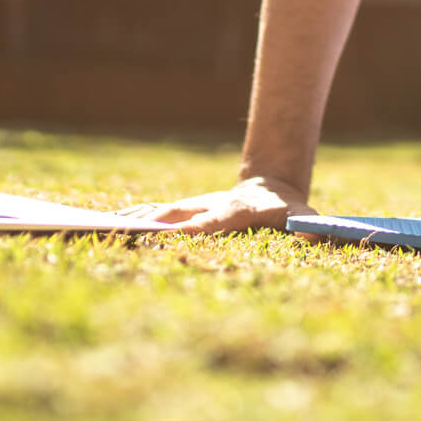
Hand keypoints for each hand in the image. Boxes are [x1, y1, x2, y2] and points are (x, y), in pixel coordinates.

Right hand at [120, 176, 309, 234]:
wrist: (272, 186)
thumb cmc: (290, 211)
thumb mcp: (307, 218)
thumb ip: (311, 227)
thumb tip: (316, 233)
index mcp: (238, 210)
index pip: (214, 221)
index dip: (195, 228)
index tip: (174, 235)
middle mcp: (210, 205)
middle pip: (176, 214)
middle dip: (152, 224)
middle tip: (125, 234)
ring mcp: (195, 205)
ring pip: (160, 212)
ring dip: (136, 221)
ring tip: (104, 229)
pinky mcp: (184, 209)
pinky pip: (155, 214)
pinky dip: (133, 220)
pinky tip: (108, 226)